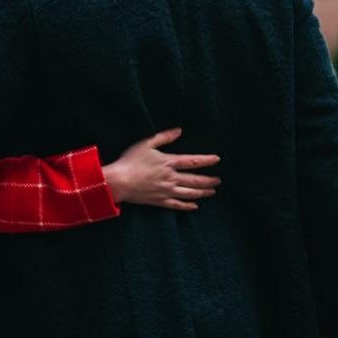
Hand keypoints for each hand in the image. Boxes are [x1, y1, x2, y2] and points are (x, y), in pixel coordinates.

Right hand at [101, 128, 220, 210]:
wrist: (119, 181)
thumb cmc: (130, 160)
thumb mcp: (146, 143)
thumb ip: (164, 137)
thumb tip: (179, 131)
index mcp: (169, 162)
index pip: (193, 161)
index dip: (207, 160)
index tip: (217, 160)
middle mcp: (171, 178)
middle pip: (196, 180)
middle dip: (209, 180)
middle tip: (218, 180)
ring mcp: (166, 191)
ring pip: (190, 193)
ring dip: (203, 193)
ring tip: (212, 191)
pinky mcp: (160, 201)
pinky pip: (177, 205)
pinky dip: (188, 206)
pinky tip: (195, 206)